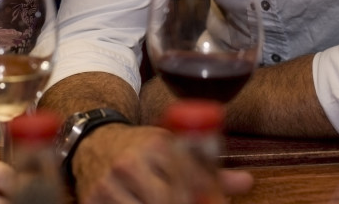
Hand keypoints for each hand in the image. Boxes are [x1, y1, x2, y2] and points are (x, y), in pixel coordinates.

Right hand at [72, 124, 252, 203]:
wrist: (93, 142)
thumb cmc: (139, 146)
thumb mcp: (171, 146)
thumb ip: (207, 168)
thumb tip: (245, 182)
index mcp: (157, 146)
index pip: (191, 180)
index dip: (206, 197)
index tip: (215, 203)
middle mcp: (131, 163)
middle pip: (169, 201)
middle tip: (189, 203)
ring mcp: (110, 184)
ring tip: (162, 200)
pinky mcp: (93, 200)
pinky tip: (142, 203)